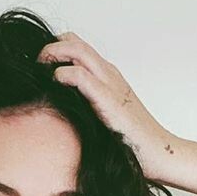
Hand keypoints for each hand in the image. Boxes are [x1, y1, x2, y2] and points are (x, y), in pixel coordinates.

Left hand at [36, 31, 177, 177]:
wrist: (160, 153)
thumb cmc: (134, 143)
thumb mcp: (105, 120)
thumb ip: (87, 110)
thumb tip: (61, 114)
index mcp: (109, 78)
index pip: (79, 49)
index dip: (58, 49)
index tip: (41, 65)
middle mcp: (110, 75)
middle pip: (75, 42)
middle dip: (51, 46)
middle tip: (36, 63)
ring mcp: (111, 84)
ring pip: (77, 50)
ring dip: (54, 53)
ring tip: (40, 66)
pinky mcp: (109, 100)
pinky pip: (81, 76)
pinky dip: (63, 74)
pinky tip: (55, 82)